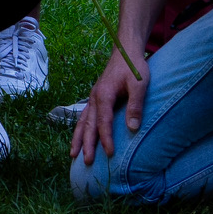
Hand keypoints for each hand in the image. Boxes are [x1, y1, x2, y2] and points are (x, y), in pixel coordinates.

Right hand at [69, 50, 149, 165]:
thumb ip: (135, 106)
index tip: (109, 154)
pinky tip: (79, 138)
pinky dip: (80, 129)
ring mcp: (93, 98)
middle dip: (86, 144)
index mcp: (104, 95)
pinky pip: (84, 117)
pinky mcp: (95, 99)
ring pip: (82, 122)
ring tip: (73, 155)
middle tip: (86, 161)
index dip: (106, 138)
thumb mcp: (139, 85)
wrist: (125, 52)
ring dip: (78, 139)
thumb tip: (132, 128)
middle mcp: (95, 98)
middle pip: (88, 124)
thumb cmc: (134, 68)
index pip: (103, 121)